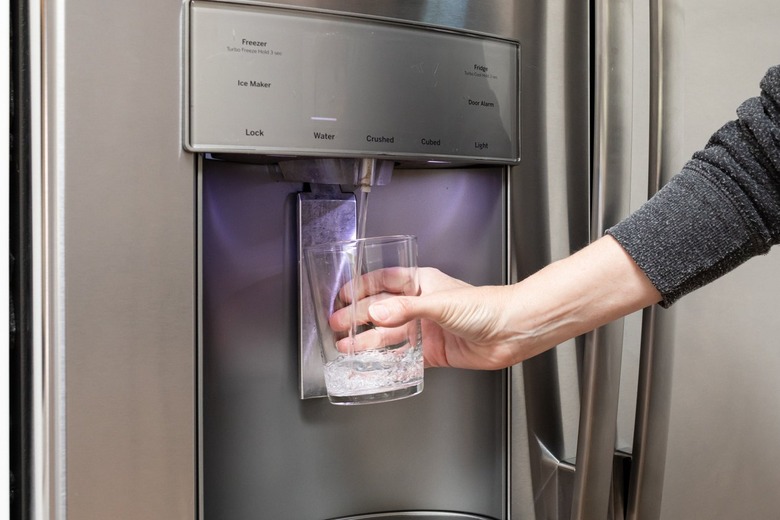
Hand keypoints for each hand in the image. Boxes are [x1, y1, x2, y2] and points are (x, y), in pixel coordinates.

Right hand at [330, 267, 524, 368]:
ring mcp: (427, 329)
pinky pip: (404, 357)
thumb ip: (407, 309)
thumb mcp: (441, 303)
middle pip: (382, 310)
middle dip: (358, 317)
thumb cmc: (487, 307)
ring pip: (389, 335)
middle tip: (337, 325)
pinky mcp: (433, 352)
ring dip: (368, 341)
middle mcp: (422, 305)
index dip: (362, 287)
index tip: (342, 296)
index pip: (384, 281)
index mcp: (423, 283)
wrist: (512, 332)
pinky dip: (387, 362)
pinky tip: (372, 365)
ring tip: (345, 347)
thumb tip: (376, 314)